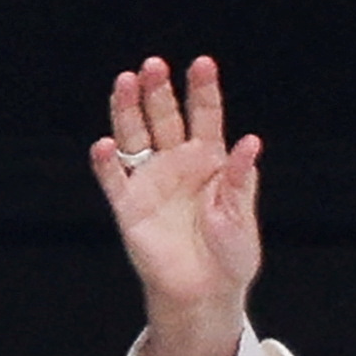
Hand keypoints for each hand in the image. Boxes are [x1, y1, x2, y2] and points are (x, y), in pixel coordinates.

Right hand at [90, 54, 261, 323]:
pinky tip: (106, 145)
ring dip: (127, 110)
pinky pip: (114, 180)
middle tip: (153, 65)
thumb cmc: (231, 254)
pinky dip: (107, 163)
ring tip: (125, 81)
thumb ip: (239, 180)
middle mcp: (177, 162)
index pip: (205, 116)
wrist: (207, 292)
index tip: (202, 63)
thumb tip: (250, 142)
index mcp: (210, 160)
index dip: (203, 90)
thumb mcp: (240, 216)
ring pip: (134, 136)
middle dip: (158, 90)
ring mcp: (150, 181)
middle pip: (164, 117)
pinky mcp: (129, 206)